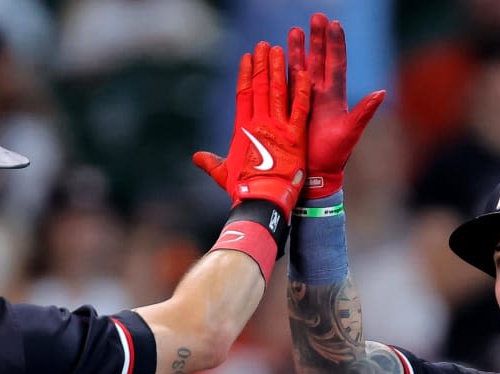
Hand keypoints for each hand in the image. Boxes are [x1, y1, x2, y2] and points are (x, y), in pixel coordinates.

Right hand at [193, 42, 310, 216]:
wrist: (262, 203)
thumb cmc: (243, 192)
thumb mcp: (223, 174)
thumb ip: (211, 163)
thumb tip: (196, 157)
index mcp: (242, 130)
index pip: (244, 94)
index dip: (246, 74)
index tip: (247, 58)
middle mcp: (259, 124)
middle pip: (260, 87)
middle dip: (262, 64)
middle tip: (264, 45)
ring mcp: (278, 129)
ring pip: (278, 91)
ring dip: (278, 69)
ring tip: (278, 49)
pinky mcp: (296, 137)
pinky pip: (300, 107)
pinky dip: (301, 88)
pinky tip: (302, 70)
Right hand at [288, 13, 385, 199]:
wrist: (315, 174)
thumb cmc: (334, 156)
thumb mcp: (351, 132)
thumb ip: (364, 112)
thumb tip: (381, 92)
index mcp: (335, 98)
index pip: (336, 64)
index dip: (336, 44)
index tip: (334, 23)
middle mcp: (321, 95)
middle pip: (319, 60)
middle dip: (317, 38)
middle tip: (316, 16)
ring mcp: (305, 101)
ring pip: (301, 69)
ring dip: (297, 50)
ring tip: (293, 30)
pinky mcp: (291, 110)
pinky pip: (286, 85)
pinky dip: (282, 70)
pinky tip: (276, 56)